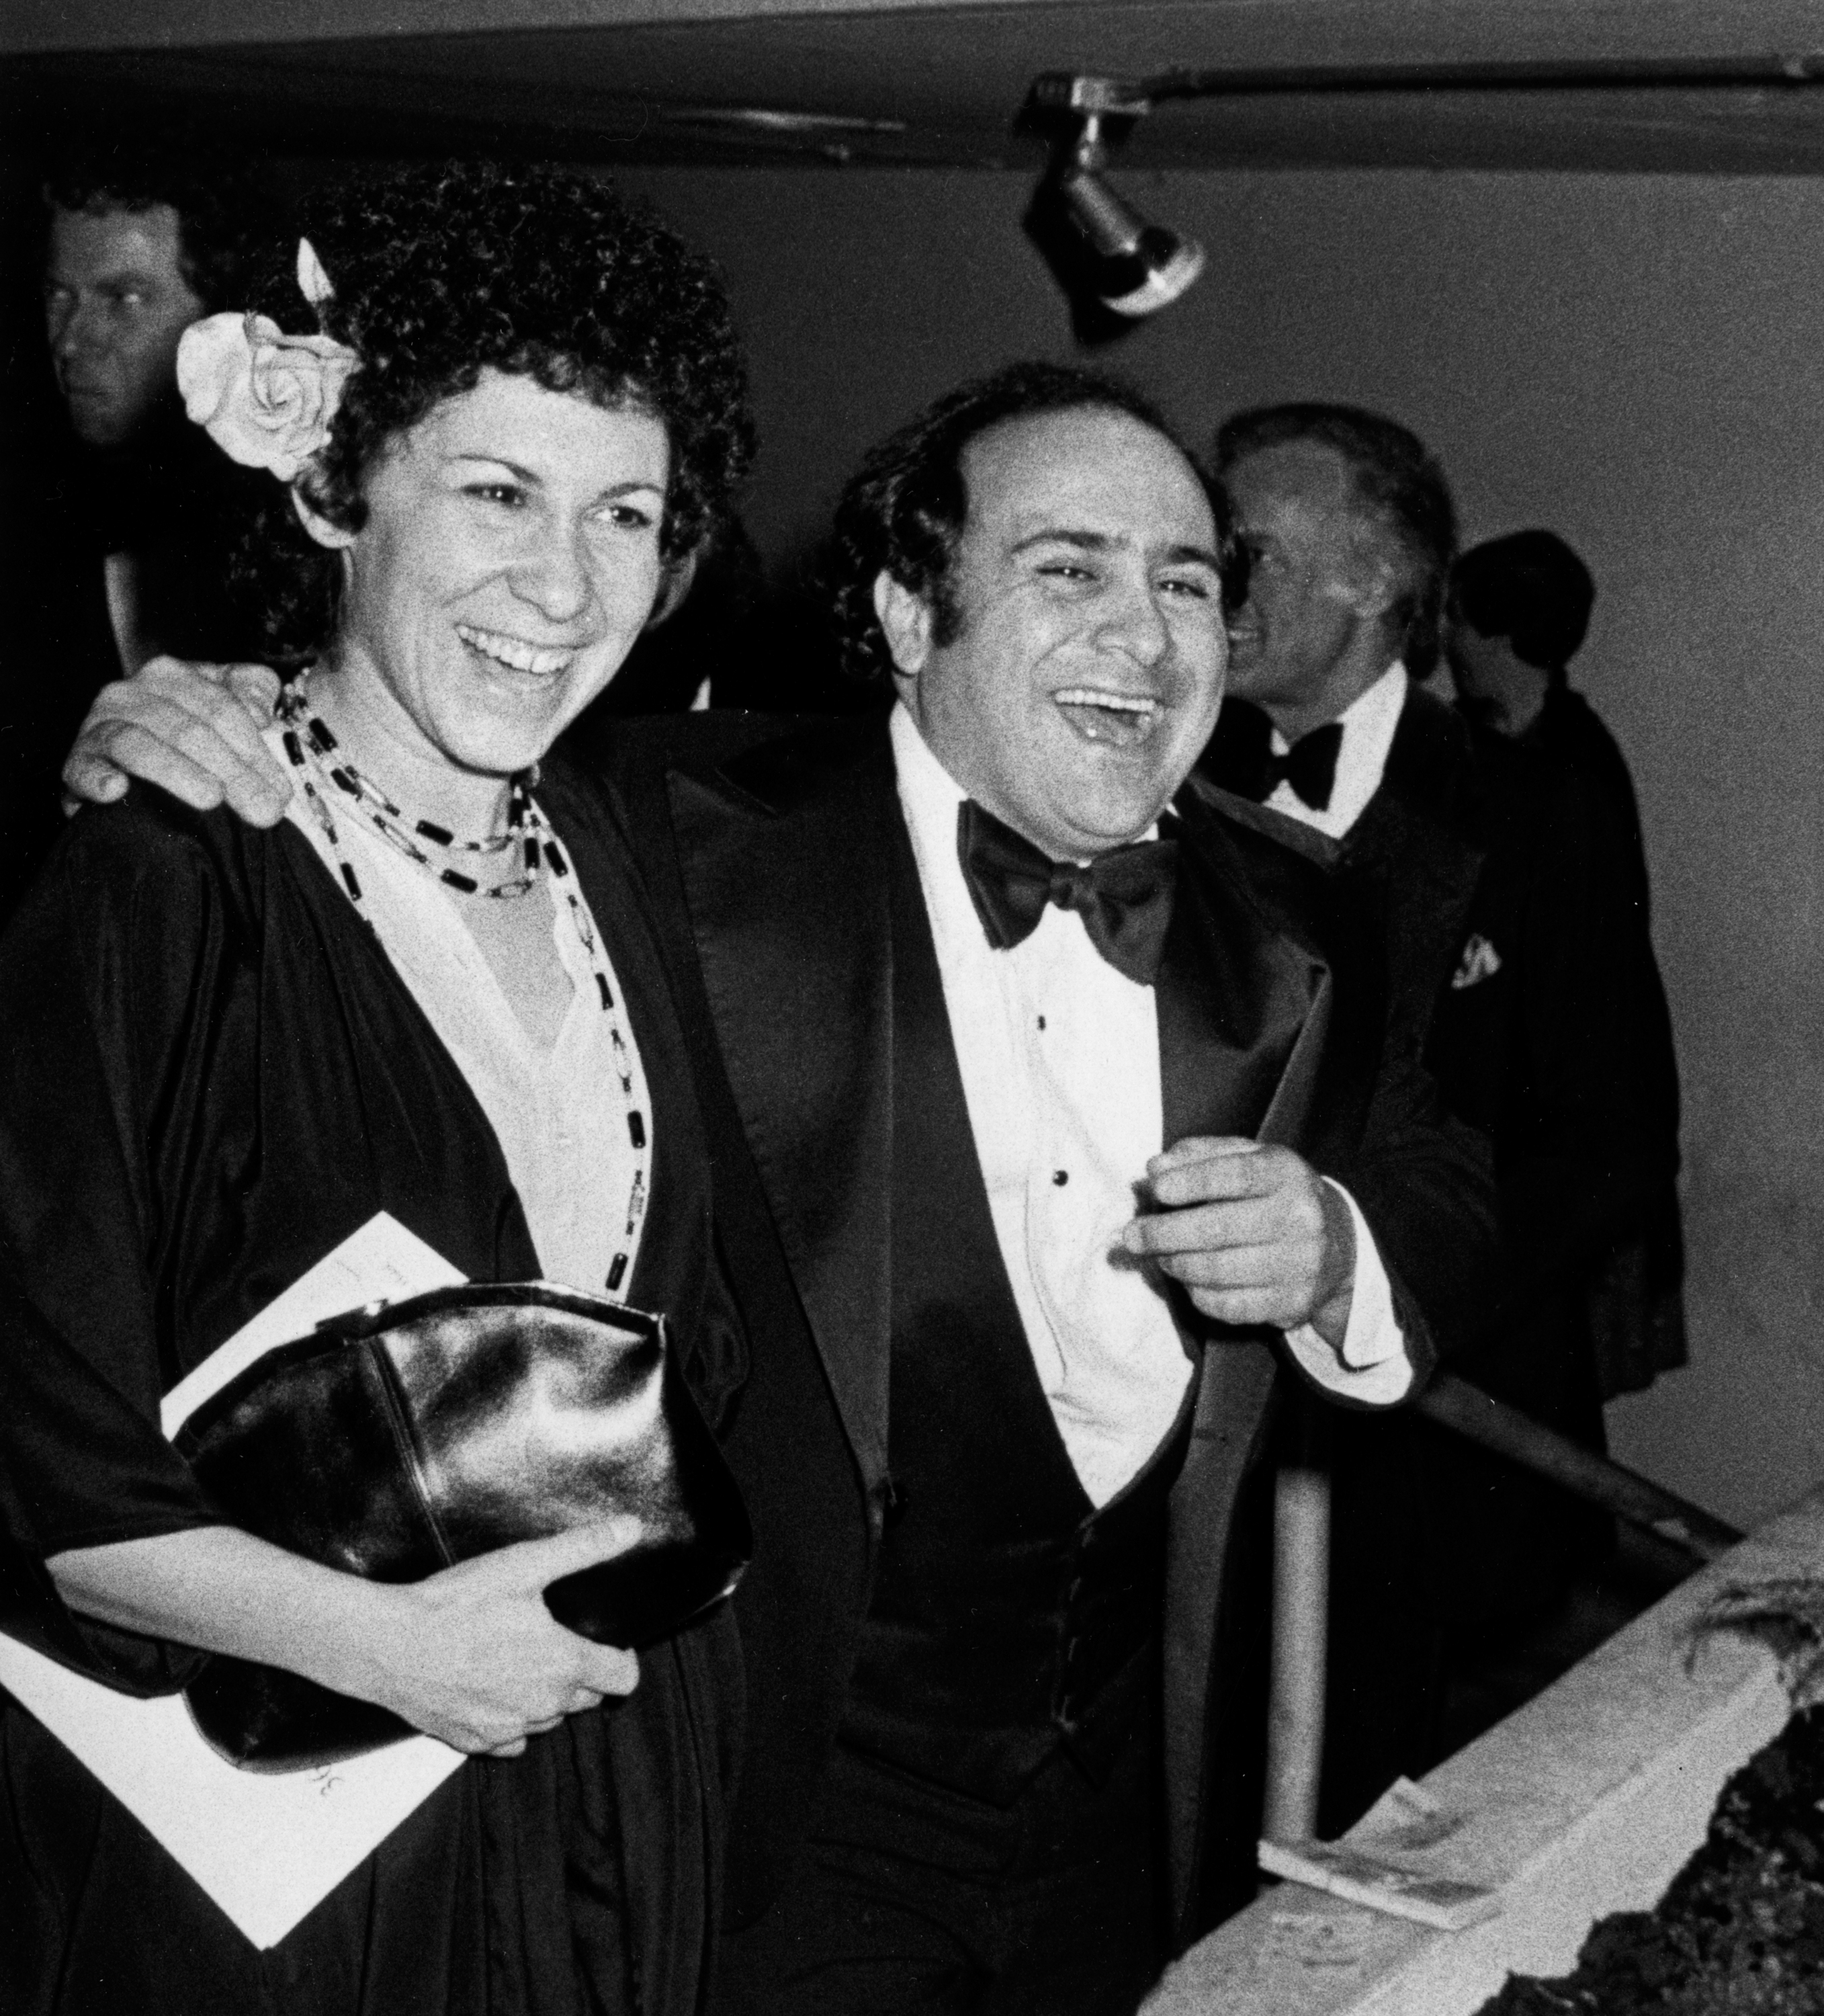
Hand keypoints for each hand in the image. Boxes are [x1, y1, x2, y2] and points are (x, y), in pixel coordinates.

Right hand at [61, 656, 291, 826]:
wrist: (125, 768)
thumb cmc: (187, 737)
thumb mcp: (224, 703)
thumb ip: (252, 690)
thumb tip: (263, 711)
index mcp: (171, 675)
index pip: (222, 709)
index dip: (255, 751)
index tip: (281, 792)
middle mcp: (131, 693)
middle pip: (189, 730)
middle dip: (232, 771)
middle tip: (263, 811)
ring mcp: (99, 725)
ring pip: (140, 743)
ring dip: (177, 772)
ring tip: (211, 798)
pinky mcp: (77, 761)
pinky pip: (85, 767)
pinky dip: (98, 779)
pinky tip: (117, 791)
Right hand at [351, 1524, 642, 1756]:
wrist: (390, 1644)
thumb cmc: (458, 1603)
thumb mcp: (526, 1564)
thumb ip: (583, 1548)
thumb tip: (632, 1528)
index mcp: (564, 1665)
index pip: (622, 1678)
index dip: (623, 1658)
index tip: (609, 1641)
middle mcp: (543, 1705)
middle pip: (586, 1698)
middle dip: (582, 1673)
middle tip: (557, 1641)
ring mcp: (507, 1728)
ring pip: (548, 1719)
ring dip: (546, 1696)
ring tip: (522, 1660)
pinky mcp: (474, 1741)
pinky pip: (510, 1739)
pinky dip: (510, 1719)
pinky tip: (494, 1690)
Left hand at [1120, 1137, 1354, 1342]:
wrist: (1337, 1245)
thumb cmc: (1273, 1194)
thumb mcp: (1247, 1159)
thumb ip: (1200, 1155)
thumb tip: (1156, 1167)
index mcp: (1286, 1173)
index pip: (1234, 1175)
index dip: (1192, 1182)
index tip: (1157, 1190)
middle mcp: (1300, 1218)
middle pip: (1218, 1229)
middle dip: (1163, 1233)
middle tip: (1131, 1236)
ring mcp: (1300, 1265)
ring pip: (1218, 1271)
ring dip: (1176, 1264)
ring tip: (1160, 1256)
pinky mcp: (1293, 1303)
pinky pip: (1229, 1306)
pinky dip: (1198, 1295)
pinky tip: (1190, 1280)